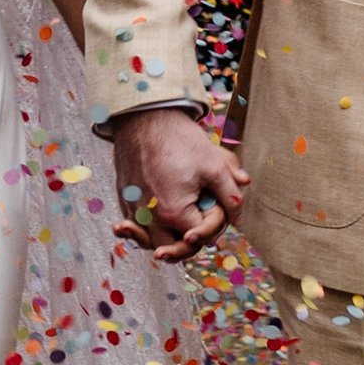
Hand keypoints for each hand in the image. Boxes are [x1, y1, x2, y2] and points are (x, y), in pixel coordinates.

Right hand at [111, 107, 247, 263]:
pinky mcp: (124, 199)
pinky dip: (146, 227)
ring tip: (178, 235)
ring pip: (151, 240)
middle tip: (200, 233)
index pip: (200, 237)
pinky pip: (137, 225)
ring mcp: (134, 209)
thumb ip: (231, 195)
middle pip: (173, 247)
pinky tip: (158, 218)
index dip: (214, 225)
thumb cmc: (179, 139)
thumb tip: (238, 218)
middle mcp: (149, 217)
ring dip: (165, 240)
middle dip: (190, 242)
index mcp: (173, 213)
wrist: (145, 116)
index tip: (220, 210)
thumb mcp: (214, 165)